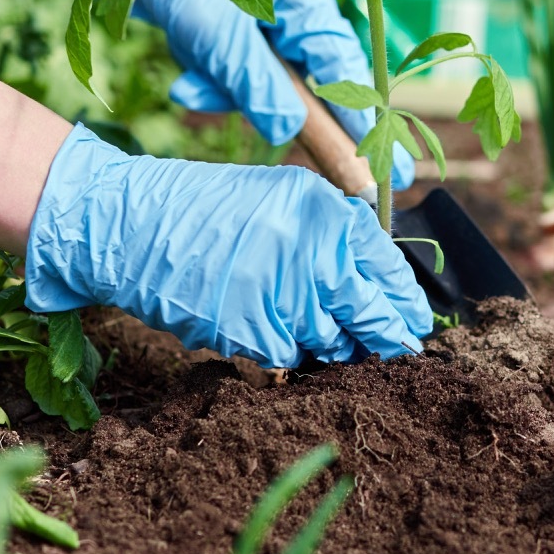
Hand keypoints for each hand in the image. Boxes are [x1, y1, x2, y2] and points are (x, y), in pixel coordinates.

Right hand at [24, 125, 432, 367]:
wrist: (136, 225)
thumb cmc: (215, 209)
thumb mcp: (289, 198)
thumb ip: (338, 234)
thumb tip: (382, 283)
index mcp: (328, 215)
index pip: (389, 268)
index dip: (407, 302)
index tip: (417, 321)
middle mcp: (312, 255)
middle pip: (372, 315)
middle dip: (391, 338)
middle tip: (402, 351)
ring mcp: (280, 296)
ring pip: (332, 341)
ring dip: (335, 344)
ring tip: (325, 333)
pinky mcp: (249, 331)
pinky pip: (289, 355)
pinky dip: (288, 349)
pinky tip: (273, 328)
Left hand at [60, 0, 414, 188]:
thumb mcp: (216, 32)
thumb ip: (255, 83)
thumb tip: (289, 132)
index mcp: (309, 6)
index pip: (349, 74)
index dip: (367, 125)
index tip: (385, 174)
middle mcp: (296, 21)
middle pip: (313, 91)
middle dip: (288, 118)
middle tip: (339, 185)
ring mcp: (267, 36)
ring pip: (268, 92)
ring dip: (231, 97)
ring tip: (195, 87)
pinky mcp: (238, 47)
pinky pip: (238, 84)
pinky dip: (212, 88)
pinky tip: (187, 85)